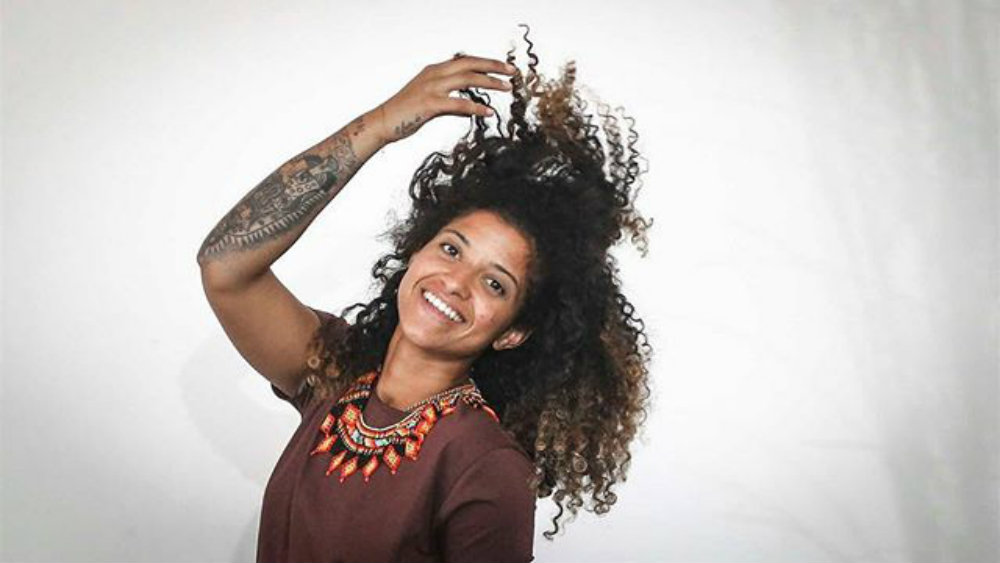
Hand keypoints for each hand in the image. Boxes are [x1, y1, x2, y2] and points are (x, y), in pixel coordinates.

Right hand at [372, 54, 515, 144]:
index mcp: (434, 70)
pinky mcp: (430, 103)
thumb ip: (450, 100)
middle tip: (512, 71)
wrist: (383, 122)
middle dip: (493, 66)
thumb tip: (469, 107)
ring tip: (507, 88)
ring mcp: (432, 87)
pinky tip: (488, 112)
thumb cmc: (406, 113)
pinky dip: (476, 107)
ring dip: (490, 82)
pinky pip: (459, 103)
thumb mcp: (431, 101)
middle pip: (470, 63)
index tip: (502, 67)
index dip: (485, 62)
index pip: (465, 60)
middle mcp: (434, 74)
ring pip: (467, 79)